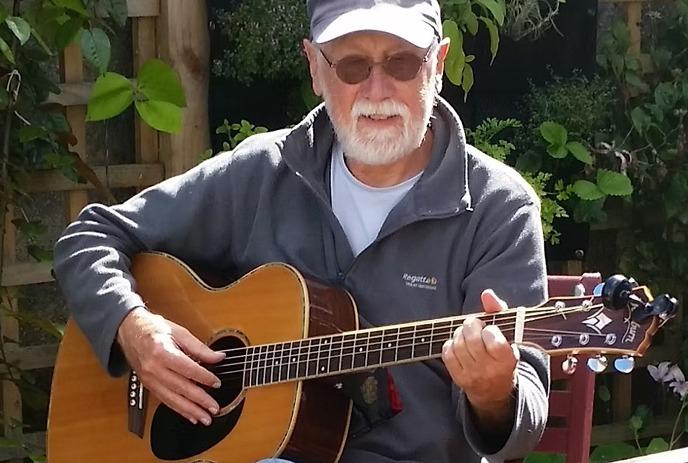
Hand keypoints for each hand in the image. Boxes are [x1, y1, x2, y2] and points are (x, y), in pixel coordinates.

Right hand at [117, 307, 225, 425]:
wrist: (130, 331)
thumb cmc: (154, 329)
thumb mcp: (179, 332)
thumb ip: (200, 347)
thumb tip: (218, 357)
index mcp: (161, 351)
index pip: (187, 369)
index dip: (203, 377)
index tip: (216, 383)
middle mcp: (153, 368)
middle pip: (180, 387)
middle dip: (199, 400)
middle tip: (214, 408)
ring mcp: (149, 379)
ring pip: (172, 399)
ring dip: (190, 410)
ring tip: (205, 417)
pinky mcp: (148, 385)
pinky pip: (165, 400)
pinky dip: (179, 409)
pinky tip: (190, 415)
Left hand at [441, 289, 517, 426]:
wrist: (495, 389)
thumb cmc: (501, 353)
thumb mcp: (507, 334)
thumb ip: (498, 311)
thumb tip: (486, 294)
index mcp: (507, 359)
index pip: (493, 340)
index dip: (488, 329)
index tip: (489, 329)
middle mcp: (490, 369)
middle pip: (472, 340)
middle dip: (470, 326)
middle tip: (473, 325)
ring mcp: (473, 375)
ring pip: (458, 345)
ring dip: (459, 333)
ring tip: (466, 334)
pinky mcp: (459, 378)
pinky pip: (447, 354)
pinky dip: (450, 344)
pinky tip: (458, 344)